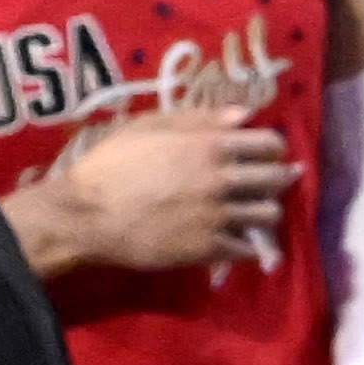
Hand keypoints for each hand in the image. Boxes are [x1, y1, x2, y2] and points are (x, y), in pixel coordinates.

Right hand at [17, 104, 291, 278]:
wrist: (85, 216)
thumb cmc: (110, 164)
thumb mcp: (150, 126)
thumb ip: (200, 119)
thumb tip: (245, 115)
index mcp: (210, 146)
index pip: (271, 144)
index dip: (272, 148)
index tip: (264, 153)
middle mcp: (223, 180)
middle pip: (278, 179)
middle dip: (277, 178)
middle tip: (266, 182)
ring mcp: (218, 217)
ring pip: (270, 215)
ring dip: (264, 211)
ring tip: (252, 211)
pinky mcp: (207, 249)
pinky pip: (249, 249)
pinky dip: (249, 244)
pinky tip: (238, 238)